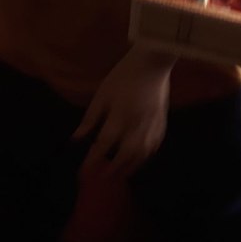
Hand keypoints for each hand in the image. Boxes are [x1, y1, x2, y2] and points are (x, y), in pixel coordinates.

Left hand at [73, 46, 174, 176]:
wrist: (152, 62)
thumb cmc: (124, 75)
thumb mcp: (102, 94)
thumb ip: (90, 118)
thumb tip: (76, 138)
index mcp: (119, 118)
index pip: (103, 146)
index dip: (92, 162)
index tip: (83, 173)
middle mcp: (137, 126)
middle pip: (125, 156)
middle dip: (112, 170)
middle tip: (101, 179)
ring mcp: (152, 124)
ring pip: (143, 154)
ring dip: (131, 167)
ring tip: (120, 174)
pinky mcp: (162, 121)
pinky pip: (156, 144)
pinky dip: (147, 156)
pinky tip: (140, 158)